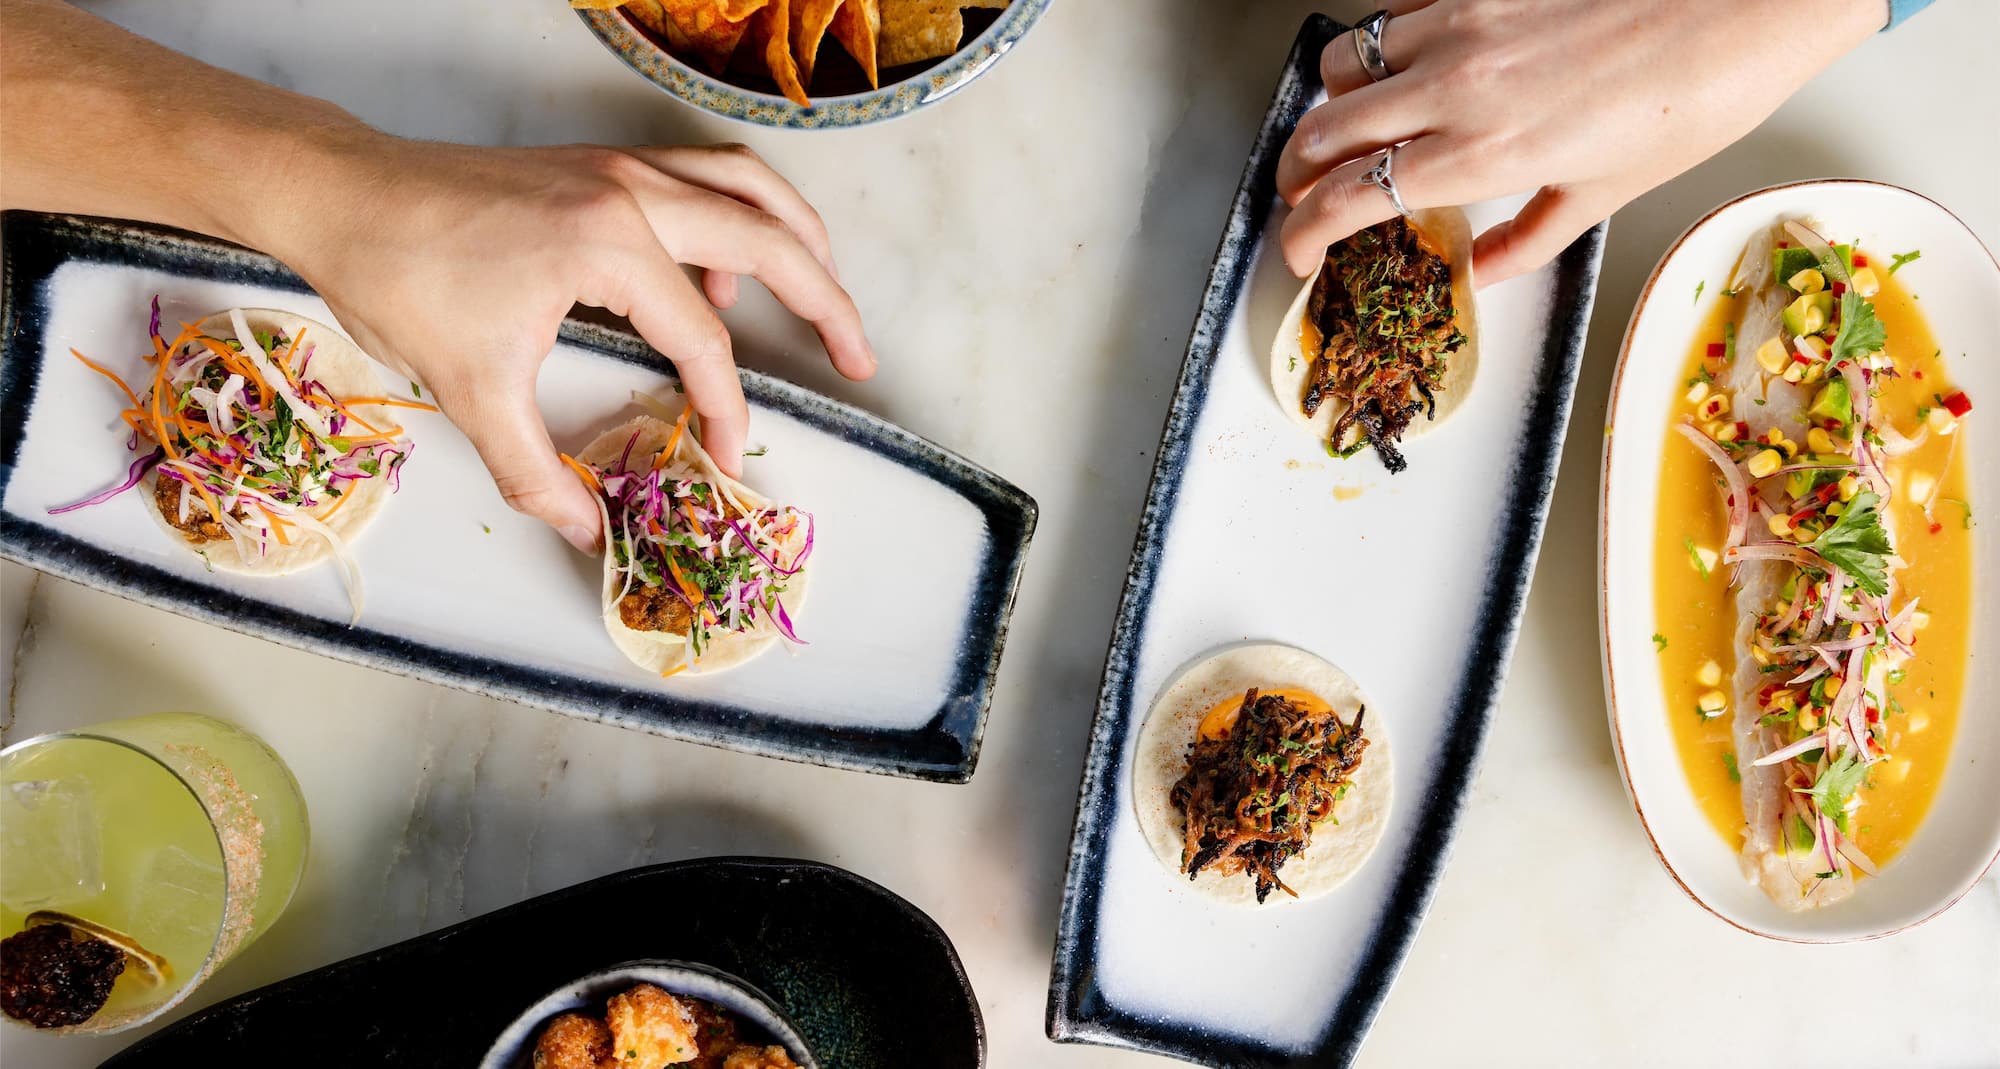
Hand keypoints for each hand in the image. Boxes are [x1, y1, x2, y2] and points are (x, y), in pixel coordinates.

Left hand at [272, 136, 873, 552]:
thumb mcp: (471, 389)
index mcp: (610, 244)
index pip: (703, 338)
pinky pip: (699, 178)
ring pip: (745, 184)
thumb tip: (588, 531)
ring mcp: (617, 168)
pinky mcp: (597, 165)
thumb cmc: (400, 278)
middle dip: (826, 300)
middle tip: (860, 356)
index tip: (726, 458)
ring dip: (798, 235)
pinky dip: (735, 216)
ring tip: (828, 290)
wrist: (339, 195)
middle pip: (769, 237)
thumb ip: (537, 470)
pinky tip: (720, 274)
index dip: (725, 408)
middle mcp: (630, 192)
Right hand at [1276, 0, 1884, 285]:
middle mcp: (1458, 87)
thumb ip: (1526, 237)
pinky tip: (1400, 67)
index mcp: (1485, 154)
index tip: (1298, 250)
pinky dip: (1379, 47)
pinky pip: (1393, 14)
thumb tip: (1480, 270)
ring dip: (1329, 105)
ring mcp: (1463, 25)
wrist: (1743, 4)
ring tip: (1345, 129)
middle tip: (1303, 195)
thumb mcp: (1607, 192)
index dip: (1303, 232)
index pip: (1349, 197)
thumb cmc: (1694, 94)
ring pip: (1343, 64)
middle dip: (1295, 174)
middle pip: (1322, 131)